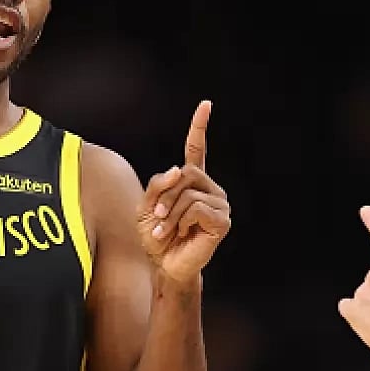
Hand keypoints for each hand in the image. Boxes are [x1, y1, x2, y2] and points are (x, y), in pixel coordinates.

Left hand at [138, 100, 231, 282]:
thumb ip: (158, 184)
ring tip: (166, 230)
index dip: (200, 127)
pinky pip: (197, 208)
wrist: (164, 265)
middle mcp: (210, 189)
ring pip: (189, 192)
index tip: (206, 104)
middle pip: (186, 173)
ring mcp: (220, 204)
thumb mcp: (147, 206)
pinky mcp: (223, 221)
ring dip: (170, 213)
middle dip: (166, 195)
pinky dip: (180, 221)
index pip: (197, 149)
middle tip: (158, 217)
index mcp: (192, 182)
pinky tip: (180, 234)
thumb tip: (178, 169)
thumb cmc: (156, 237)